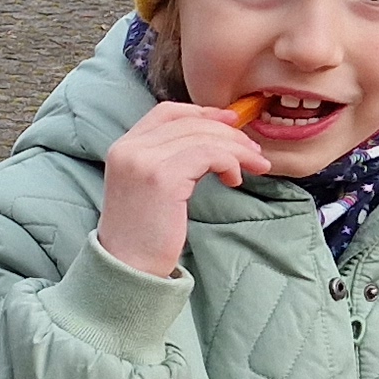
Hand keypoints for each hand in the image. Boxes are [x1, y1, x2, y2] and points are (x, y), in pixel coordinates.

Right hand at [95, 98, 270, 278]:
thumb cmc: (144, 233)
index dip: (203, 112)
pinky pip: (209, 155)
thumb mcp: (149, 186)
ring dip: (237, 148)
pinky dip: (230, 162)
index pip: (167, 111)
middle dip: (229, 132)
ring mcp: (144, 160)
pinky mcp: (163, 177)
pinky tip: (234, 179)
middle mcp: (130, 148)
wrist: (128, 267)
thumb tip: (213, 142)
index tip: (230, 121)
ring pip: (203, 136)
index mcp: (123, 147)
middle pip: (190, 122)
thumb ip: (168, 159)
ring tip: (255, 165)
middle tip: (253, 150)